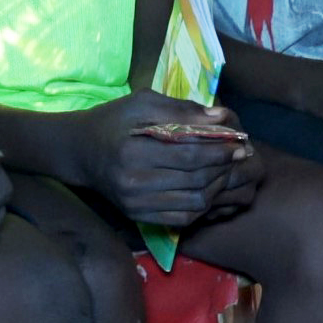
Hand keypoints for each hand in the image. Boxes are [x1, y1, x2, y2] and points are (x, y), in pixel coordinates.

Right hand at [72, 90, 260, 227]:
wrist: (80, 154)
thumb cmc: (113, 121)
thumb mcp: (142, 103)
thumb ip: (181, 109)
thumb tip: (221, 116)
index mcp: (133, 152)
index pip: (189, 155)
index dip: (219, 151)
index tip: (240, 142)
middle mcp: (134, 183)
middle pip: (195, 181)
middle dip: (224, 169)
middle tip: (242, 156)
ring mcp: (136, 204)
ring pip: (194, 203)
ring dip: (218, 188)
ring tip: (227, 171)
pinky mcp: (139, 216)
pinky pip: (183, 218)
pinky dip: (203, 205)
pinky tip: (211, 189)